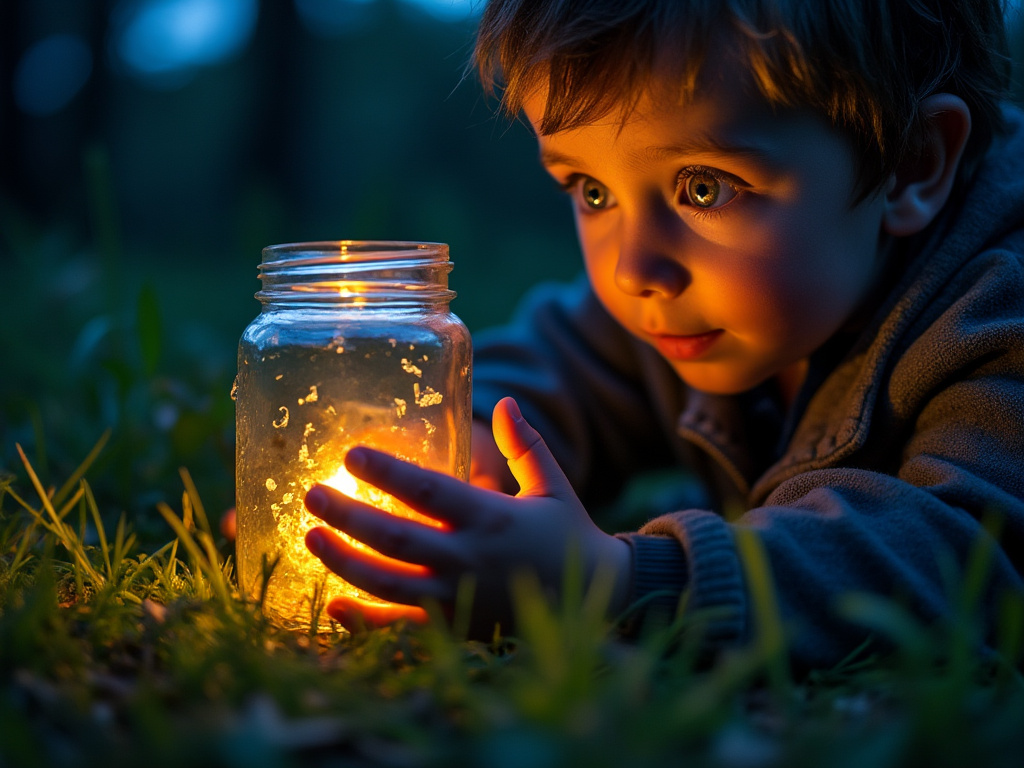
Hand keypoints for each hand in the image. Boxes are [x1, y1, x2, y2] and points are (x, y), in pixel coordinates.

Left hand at [303, 397, 631, 637]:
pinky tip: (331, 603)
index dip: (389, 473)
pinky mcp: (453, 628)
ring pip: (388, 584)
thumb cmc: (566, 533)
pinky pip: (399, 627)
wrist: (592, 599)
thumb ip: (526, 445)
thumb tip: (505, 401)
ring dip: (343, 562)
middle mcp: (469, 559)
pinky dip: (363, 620)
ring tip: (310, 537)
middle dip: (348, 517)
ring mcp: (457, 598)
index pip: (430, 491)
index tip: (352, 454)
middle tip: (312, 495)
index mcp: (492, 518)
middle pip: (396, 538)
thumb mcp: (552, 484)